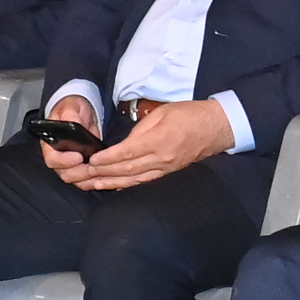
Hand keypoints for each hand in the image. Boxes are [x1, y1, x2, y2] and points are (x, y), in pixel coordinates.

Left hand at [64, 95, 234, 190]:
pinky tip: (115, 187)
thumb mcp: (162, 113)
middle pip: (126, 170)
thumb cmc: (189, 114)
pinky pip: (145, 182)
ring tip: (92, 184)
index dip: (107, 159)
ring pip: (134, 179)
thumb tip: (124, 142)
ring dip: (111, 183)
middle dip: (102, 173)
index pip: (126, 153)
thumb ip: (141, 129)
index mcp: (158, 141)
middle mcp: (161, 159)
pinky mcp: (169, 172)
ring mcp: (165, 169)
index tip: (90, 160)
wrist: (216, 127)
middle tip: (82, 175)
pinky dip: (128, 185)